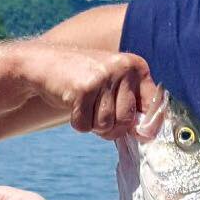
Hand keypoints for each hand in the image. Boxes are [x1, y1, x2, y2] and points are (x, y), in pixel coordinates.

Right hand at [33, 45, 158, 139]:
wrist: (45, 63)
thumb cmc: (83, 80)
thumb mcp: (112, 85)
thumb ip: (131, 106)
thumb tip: (147, 136)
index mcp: (135, 67)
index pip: (154, 103)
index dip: (149, 125)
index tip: (141, 135)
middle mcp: (123, 68)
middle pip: (126, 121)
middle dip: (111, 127)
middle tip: (97, 114)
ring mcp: (104, 77)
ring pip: (106, 125)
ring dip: (92, 124)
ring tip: (84, 105)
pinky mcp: (84, 88)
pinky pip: (85, 125)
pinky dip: (78, 123)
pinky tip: (72, 104)